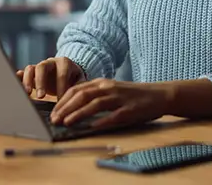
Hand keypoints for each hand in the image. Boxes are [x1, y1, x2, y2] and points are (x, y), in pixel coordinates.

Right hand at [15, 57, 85, 99]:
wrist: (68, 71)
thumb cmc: (75, 78)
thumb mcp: (80, 81)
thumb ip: (79, 88)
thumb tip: (77, 101)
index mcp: (64, 63)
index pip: (62, 74)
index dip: (61, 87)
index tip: (61, 101)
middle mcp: (50, 62)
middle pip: (42, 67)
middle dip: (41, 82)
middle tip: (41, 97)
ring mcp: (39, 66)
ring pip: (30, 69)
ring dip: (27, 81)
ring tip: (27, 94)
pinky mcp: (32, 73)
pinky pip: (23, 73)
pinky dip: (19, 78)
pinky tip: (15, 85)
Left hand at [50, 79, 174, 128]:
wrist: (158, 95)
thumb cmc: (131, 95)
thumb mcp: (111, 90)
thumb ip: (94, 95)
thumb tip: (72, 107)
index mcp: (102, 82)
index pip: (76, 89)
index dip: (62, 100)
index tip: (53, 111)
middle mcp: (108, 87)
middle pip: (82, 95)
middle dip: (65, 107)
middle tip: (54, 119)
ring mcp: (119, 98)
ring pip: (94, 104)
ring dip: (78, 113)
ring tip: (66, 122)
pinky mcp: (130, 109)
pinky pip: (113, 116)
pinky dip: (101, 121)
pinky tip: (91, 127)